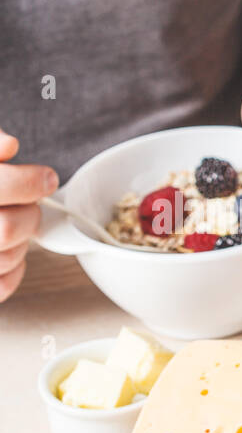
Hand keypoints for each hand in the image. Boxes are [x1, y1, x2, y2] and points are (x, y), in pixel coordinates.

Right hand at [0, 131, 57, 302]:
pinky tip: (7, 250)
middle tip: (28, 205)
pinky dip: (14, 269)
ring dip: (20, 241)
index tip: (46, 177)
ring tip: (9, 225)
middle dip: (28, 214)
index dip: (30, 182)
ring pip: (7, 257)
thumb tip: (10, 145)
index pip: (0, 187)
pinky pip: (2, 286)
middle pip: (6, 228)